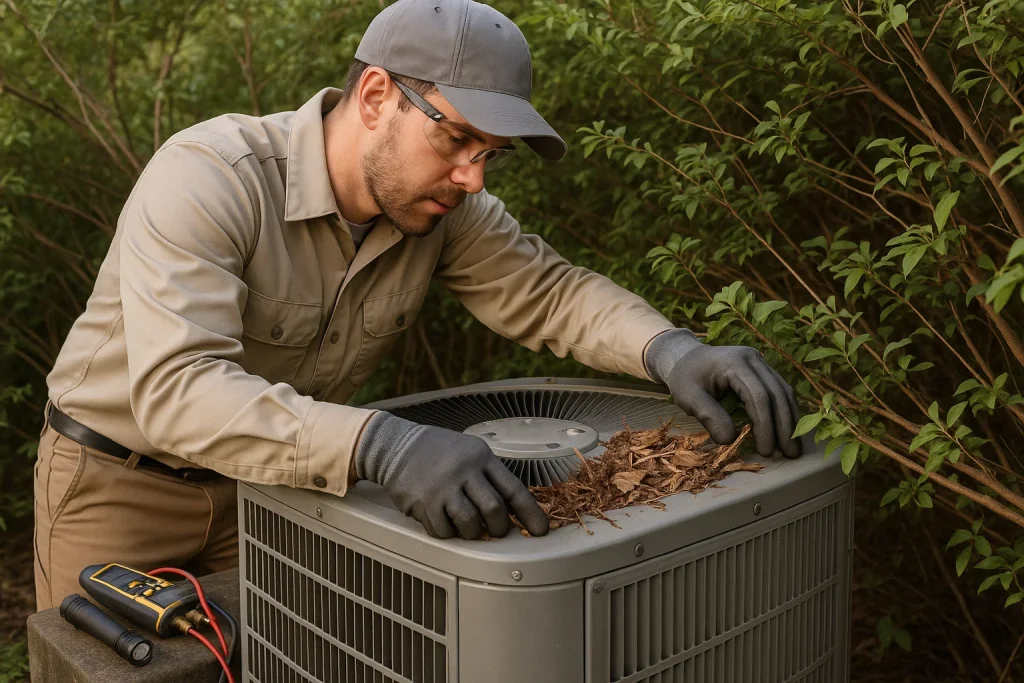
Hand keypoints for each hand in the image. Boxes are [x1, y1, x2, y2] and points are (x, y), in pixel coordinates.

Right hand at [354, 412, 549, 538]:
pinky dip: (448, 534)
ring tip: (469, 528)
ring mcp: (443, 487)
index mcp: (481, 457)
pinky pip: (444, 532)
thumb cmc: (437, 451)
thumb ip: (489, 475)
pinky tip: (445, 522)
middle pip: (494, 511)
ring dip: (474, 533)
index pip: (514, 489)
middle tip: (497, 531)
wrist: (396, 445)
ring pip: (471, 525)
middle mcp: (464, 471)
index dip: (531, 513)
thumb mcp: (469, 451)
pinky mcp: (423, 503)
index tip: (541, 530)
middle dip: (500, 528)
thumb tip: (513, 508)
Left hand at [646, 329, 802, 458]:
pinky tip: (788, 431)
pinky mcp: (763, 369)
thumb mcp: (688, 397)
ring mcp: (760, 362)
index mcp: (735, 363)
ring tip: (793, 448)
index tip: (765, 451)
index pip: (759, 396)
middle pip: (777, 394)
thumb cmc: (685, 377)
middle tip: (790, 454)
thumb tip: (730, 440)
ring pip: (784, 392)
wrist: (686, 356)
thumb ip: (708, 416)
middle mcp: (753, 359)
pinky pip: (780, 390)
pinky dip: (786, 412)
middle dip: (785, 426)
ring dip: (791, 420)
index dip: (765, 425)